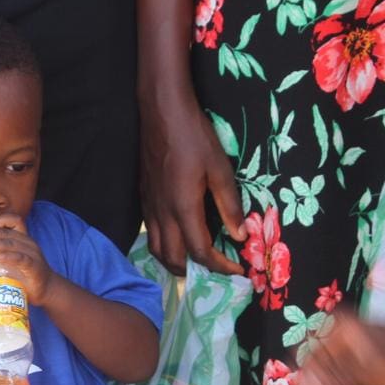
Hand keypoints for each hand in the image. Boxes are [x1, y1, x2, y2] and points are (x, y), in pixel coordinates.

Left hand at [0, 215, 55, 305]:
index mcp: (23, 239)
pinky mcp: (34, 266)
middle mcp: (28, 243)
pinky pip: (19, 258)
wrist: (45, 290)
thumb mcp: (6, 266)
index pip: (14, 221)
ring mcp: (32, 254)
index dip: (0, 220)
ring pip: (10, 244)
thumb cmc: (24, 277)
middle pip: (5, 233)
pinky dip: (6, 257)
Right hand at [140, 91, 246, 274]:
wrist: (161, 113)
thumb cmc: (193, 136)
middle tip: (218, 269)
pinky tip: (177, 239)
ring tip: (196, 262)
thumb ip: (229, 205)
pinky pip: (151, 235)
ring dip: (176, 263)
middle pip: (174, 259)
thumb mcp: (219, 169)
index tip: (238, 270)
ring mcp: (150, 208)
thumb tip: (240, 235)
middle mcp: (163, 214)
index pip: (201, 251)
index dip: (221, 266)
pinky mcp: (144, 199)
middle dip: (197, 271)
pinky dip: (164, 247)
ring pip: (157, 250)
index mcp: (183, 208)